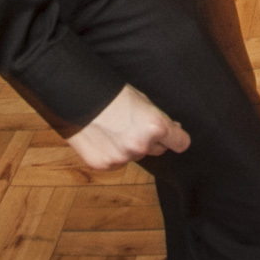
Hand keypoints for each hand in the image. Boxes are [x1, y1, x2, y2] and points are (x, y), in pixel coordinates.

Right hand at [66, 84, 189, 170]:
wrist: (79, 97)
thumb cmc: (112, 94)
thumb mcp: (143, 101)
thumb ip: (159, 120)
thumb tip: (173, 130)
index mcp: (155, 126)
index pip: (181, 143)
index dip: (177, 138)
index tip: (175, 136)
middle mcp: (141, 145)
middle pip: (158, 150)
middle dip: (151, 140)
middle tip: (134, 124)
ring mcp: (122, 157)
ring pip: (136, 155)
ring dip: (130, 147)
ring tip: (114, 127)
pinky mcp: (105, 164)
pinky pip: (117, 162)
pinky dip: (112, 152)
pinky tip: (102, 137)